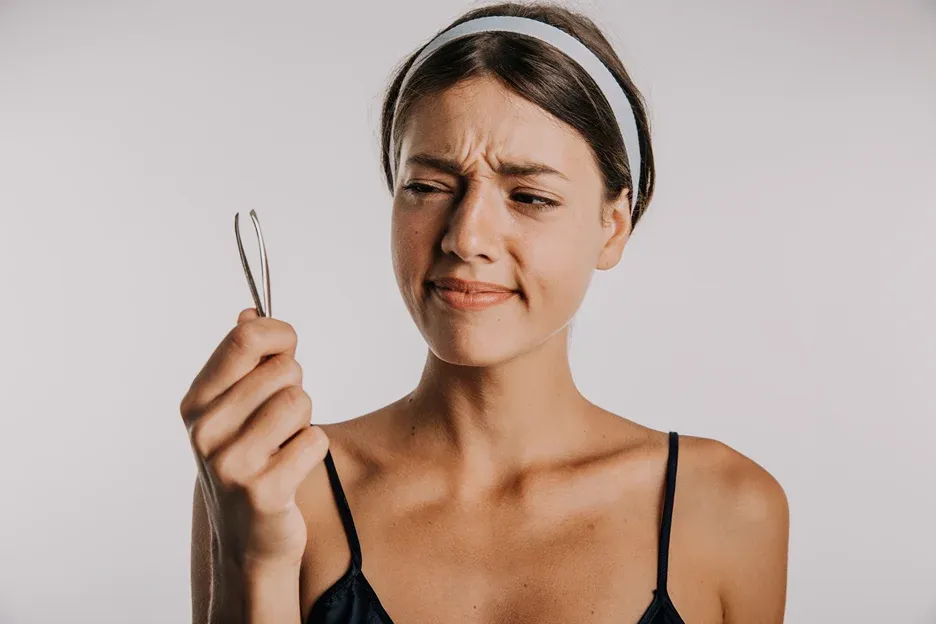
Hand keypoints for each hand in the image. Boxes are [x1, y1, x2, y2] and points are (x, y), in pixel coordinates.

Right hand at [180, 308, 328, 569]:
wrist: (248, 541)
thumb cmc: (249, 463)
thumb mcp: (233, 411)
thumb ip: (242, 362)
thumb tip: (248, 312)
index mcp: (197, 401)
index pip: (245, 337)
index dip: (280, 335)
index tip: (286, 349)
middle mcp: (205, 429)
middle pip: (284, 369)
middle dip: (295, 388)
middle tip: (280, 421)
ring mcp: (230, 462)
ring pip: (300, 402)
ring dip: (305, 421)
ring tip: (283, 445)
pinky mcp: (262, 490)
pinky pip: (314, 440)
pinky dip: (314, 451)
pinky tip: (292, 470)